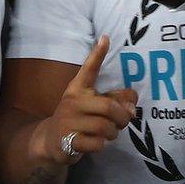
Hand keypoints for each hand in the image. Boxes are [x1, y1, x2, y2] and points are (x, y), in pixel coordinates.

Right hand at [31, 36, 138, 168]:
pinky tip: (96, 142)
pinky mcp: (68, 140)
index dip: (97, 54)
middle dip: (122, 117)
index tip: (106, 38)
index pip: (89, 69)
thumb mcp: (92, 106)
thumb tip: (133, 102)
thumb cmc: (78, 119)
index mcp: (78, 89)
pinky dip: (102, 145)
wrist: (51, 142)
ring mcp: (68, 121)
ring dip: (113, 133)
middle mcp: (72, 101)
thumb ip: (114, 101)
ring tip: (109, 133)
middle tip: (122, 122)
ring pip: (105, 127)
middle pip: (108, 106)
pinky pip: (97, 143)